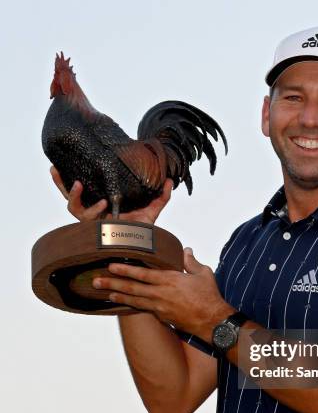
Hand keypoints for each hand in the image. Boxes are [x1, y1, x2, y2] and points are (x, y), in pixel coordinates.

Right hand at [50, 166, 172, 224]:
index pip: (84, 190)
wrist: (142, 248)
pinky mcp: (94, 230)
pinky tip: (102, 202)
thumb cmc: (143, 231)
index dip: (73, 179)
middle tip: (54, 168)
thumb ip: (160, 196)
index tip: (66, 164)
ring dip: (73, 195)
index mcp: (103, 204)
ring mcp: (92, 221)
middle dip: (60, 183)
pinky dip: (92, 208)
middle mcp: (93, 212)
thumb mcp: (152, 210)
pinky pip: (86, 218)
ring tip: (78, 183)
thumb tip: (170, 180)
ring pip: (72, 207)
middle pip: (71, 196)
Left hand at [93, 247, 232, 339]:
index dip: (125, 269)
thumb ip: (191, 262)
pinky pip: (143, 309)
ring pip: (134, 300)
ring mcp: (160, 307)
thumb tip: (186, 251)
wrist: (212, 322)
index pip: (142, 273)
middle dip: (112, 283)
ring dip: (118, 295)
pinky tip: (125, 303)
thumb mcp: (203, 274)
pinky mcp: (162, 317)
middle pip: (132, 288)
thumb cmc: (209, 297)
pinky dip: (132, 305)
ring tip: (105, 293)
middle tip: (96, 281)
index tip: (111, 266)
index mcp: (170, 280)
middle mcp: (161, 294)